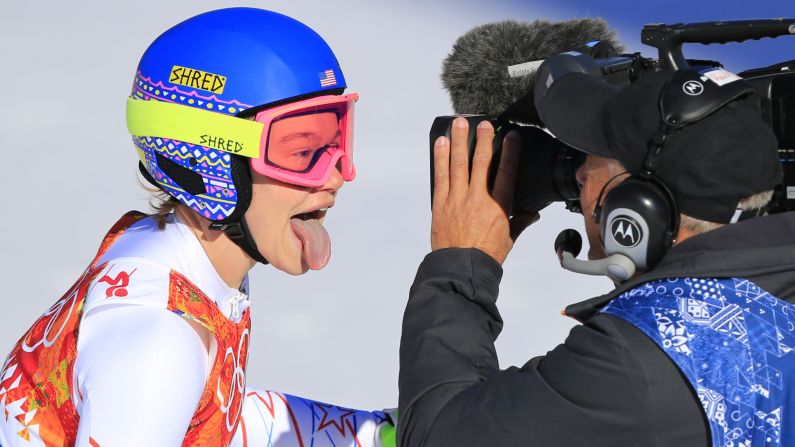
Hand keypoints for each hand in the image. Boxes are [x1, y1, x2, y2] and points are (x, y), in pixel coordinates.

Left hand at [431, 117, 538, 263]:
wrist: (461, 268)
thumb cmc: (485, 255)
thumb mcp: (509, 238)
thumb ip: (520, 222)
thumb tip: (532, 214)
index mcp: (498, 207)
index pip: (506, 172)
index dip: (510, 152)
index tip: (511, 136)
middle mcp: (478, 199)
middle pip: (480, 162)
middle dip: (483, 139)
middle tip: (484, 123)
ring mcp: (457, 199)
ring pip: (458, 164)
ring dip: (458, 141)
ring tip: (459, 124)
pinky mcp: (440, 204)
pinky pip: (440, 176)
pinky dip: (440, 158)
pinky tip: (440, 144)